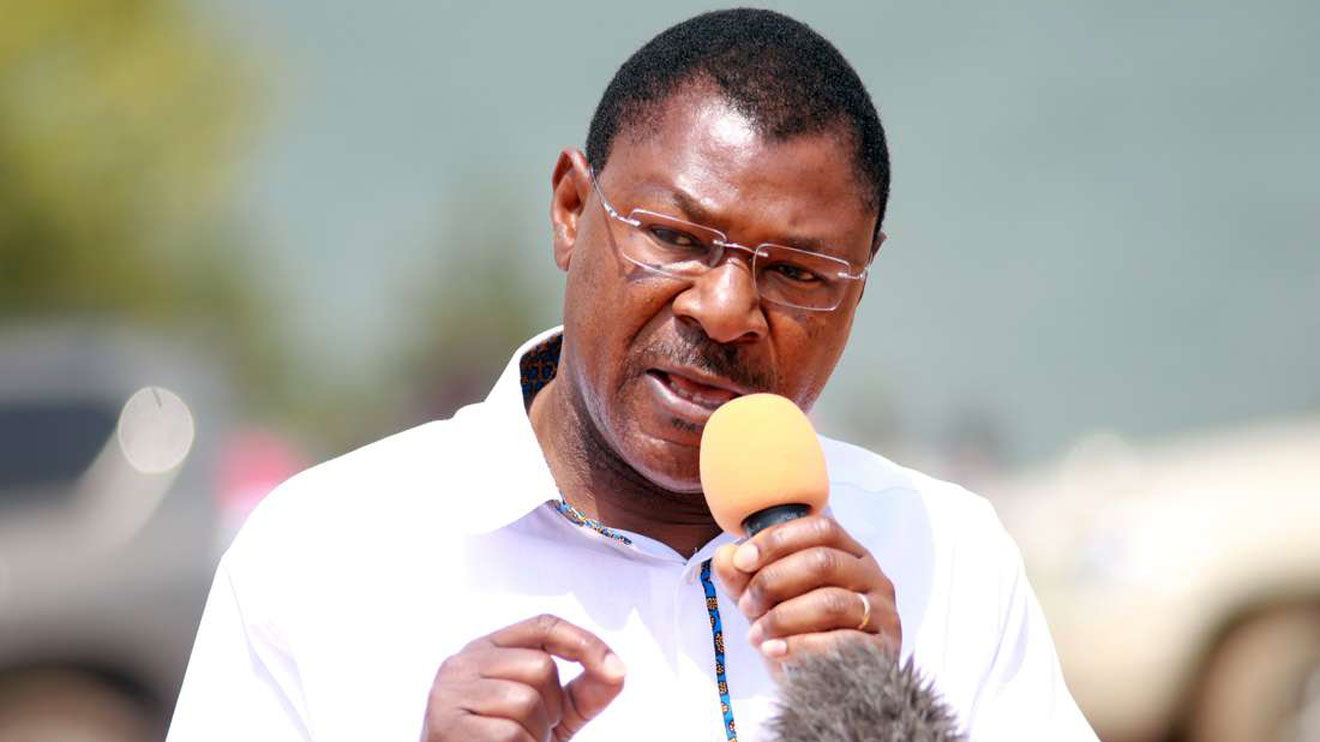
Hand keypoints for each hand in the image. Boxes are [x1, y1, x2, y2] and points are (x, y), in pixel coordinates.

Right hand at [420, 614, 625, 741]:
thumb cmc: (505, 741)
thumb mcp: (552, 711)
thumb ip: (585, 689)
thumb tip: (618, 672)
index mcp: (488, 649)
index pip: (543, 625)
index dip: (583, 642)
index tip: (614, 669)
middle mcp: (463, 662)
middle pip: (540, 666)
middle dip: (552, 706)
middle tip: (533, 729)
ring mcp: (451, 692)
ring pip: (526, 701)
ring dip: (535, 733)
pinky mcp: (447, 724)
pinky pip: (510, 733)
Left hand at [712, 515, 899, 667]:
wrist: (824, 686)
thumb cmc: (797, 631)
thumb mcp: (766, 600)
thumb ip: (743, 577)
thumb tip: (726, 556)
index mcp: (849, 553)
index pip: (819, 529)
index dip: (778, 540)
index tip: (743, 560)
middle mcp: (872, 576)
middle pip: (822, 561)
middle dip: (774, 581)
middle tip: (747, 606)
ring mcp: (883, 611)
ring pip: (830, 602)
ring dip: (783, 617)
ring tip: (756, 635)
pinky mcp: (884, 648)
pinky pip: (841, 641)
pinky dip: (800, 645)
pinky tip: (774, 651)